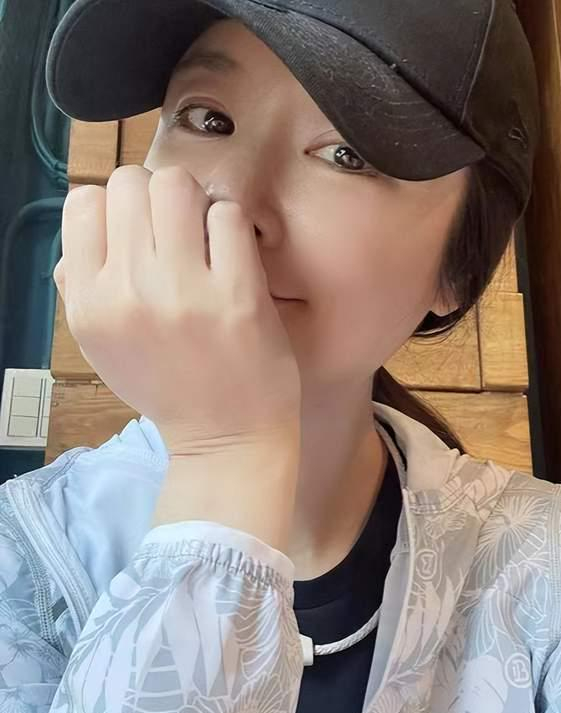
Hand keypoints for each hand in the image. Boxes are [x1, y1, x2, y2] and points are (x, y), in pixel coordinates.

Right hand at [53, 164, 301, 455]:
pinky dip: (230, 224)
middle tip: (174, 229)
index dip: (113, 207)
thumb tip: (84, 225)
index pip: (82, 201)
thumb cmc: (164, 386)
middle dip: (154, 197)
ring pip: (176, 185)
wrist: (225, 436)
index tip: (136, 231)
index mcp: (90, 304)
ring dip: (193, 202)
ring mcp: (184, 292)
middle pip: (130, 182)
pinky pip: (228, 214)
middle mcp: (129, 293)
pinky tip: (232, 254)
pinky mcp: (238, 294)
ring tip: (203, 236)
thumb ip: (79, 286)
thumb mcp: (100, 346)